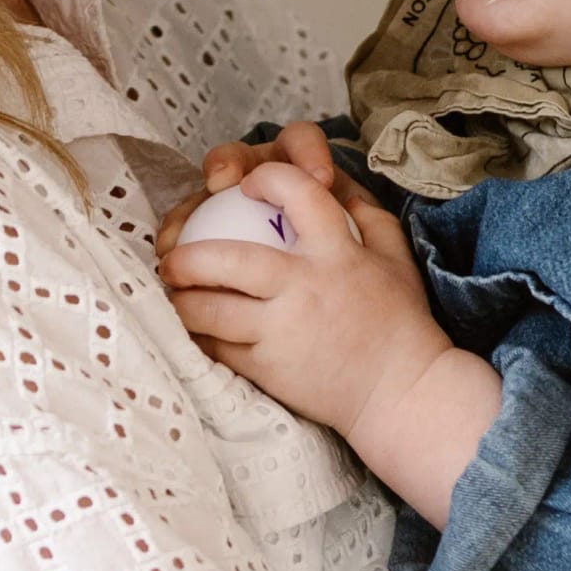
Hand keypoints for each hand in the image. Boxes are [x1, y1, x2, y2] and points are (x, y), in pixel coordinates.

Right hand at [154, 122, 371, 259]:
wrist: (326, 301)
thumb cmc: (343, 265)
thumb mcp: (363, 242)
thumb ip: (367, 224)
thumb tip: (363, 211)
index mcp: (300, 169)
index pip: (302, 143)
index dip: (306, 151)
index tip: (318, 176)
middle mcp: (260, 175)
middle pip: (242, 156)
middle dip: (232, 160)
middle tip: (226, 181)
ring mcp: (228, 200)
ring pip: (204, 189)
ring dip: (193, 202)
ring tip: (186, 226)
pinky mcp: (203, 224)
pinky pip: (186, 222)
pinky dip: (177, 232)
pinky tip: (169, 250)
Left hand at [158, 158, 505, 517]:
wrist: (399, 392)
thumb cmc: (399, 321)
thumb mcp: (394, 257)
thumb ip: (365, 213)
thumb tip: (332, 181)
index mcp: (337, 252)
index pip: (296, 191)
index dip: (264, 178)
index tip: (245, 185)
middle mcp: (305, 287)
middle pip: (227, 259)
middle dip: (187, 255)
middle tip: (171, 256)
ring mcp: (282, 331)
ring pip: (209, 311)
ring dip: (181, 300)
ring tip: (172, 293)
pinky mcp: (268, 369)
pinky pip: (217, 348)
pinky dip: (198, 336)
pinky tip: (192, 329)